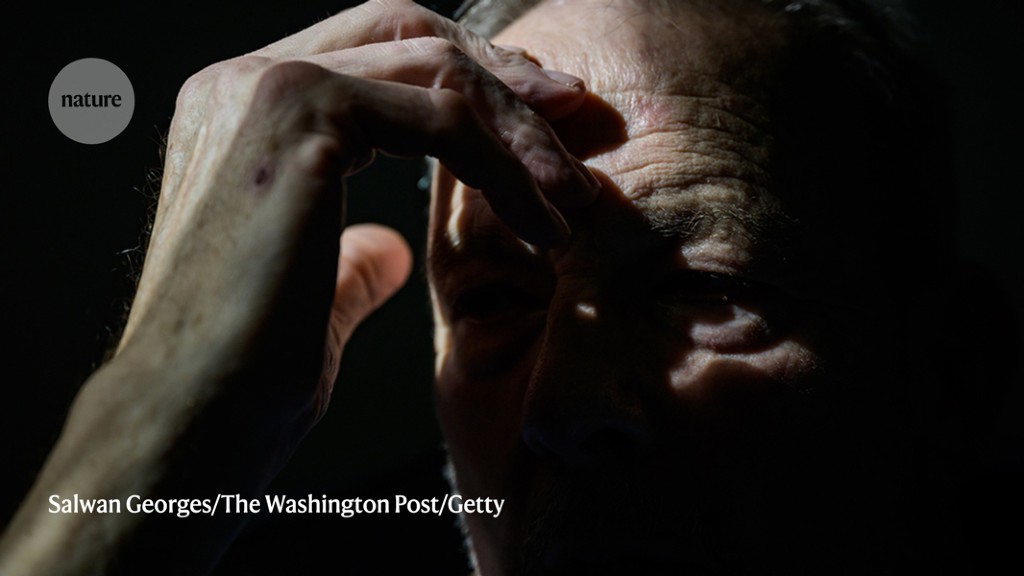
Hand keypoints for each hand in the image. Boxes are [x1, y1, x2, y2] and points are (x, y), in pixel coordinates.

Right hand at [120, 0, 597, 435]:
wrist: (190, 411)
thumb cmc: (246, 370)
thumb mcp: (313, 290)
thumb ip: (349, 255)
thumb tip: (390, 249)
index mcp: (241, 107)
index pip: (375, 49)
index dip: (461, 75)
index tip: (529, 122)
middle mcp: (246, 78)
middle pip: (412, 33)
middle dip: (503, 77)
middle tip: (572, 120)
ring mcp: (269, 88)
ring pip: (438, 68)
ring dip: (520, 129)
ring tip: (571, 195)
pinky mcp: (301, 119)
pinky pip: (443, 119)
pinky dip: (506, 166)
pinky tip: (540, 223)